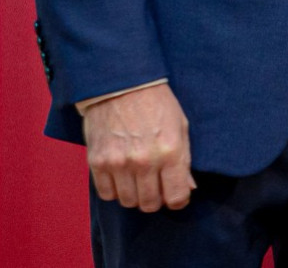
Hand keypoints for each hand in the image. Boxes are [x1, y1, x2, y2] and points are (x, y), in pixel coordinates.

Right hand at [81, 81, 194, 211]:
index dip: (178, 201)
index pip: (176, 196)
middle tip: (157, 188)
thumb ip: (184, 160)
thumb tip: (188, 188)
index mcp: (170, 151)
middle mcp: (144, 161)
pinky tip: (122, 177)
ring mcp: (118, 163)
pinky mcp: (97, 162)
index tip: (176, 196)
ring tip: (139, 181)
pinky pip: (106, 193)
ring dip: (135, 196)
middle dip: (156, 200)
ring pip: (127, 202)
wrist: (122, 85)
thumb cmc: (157, 104)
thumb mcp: (181, 126)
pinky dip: (115, 191)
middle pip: (149, 204)